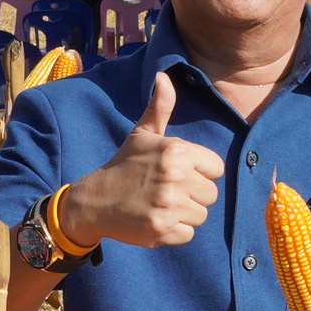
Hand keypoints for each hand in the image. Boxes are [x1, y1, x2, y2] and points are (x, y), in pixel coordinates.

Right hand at [57, 74, 223, 249]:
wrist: (94, 200)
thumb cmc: (124, 165)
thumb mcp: (142, 135)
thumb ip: (159, 108)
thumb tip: (163, 76)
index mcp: (176, 151)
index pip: (216, 168)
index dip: (199, 172)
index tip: (177, 174)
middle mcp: (175, 177)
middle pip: (211, 194)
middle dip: (192, 195)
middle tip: (166, 192)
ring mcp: (168, 205)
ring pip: (201, 215)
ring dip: (184, 215)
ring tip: (161, 205)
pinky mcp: (162, 229)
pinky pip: (188, 234)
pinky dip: (174, 232)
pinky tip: (156, 220)